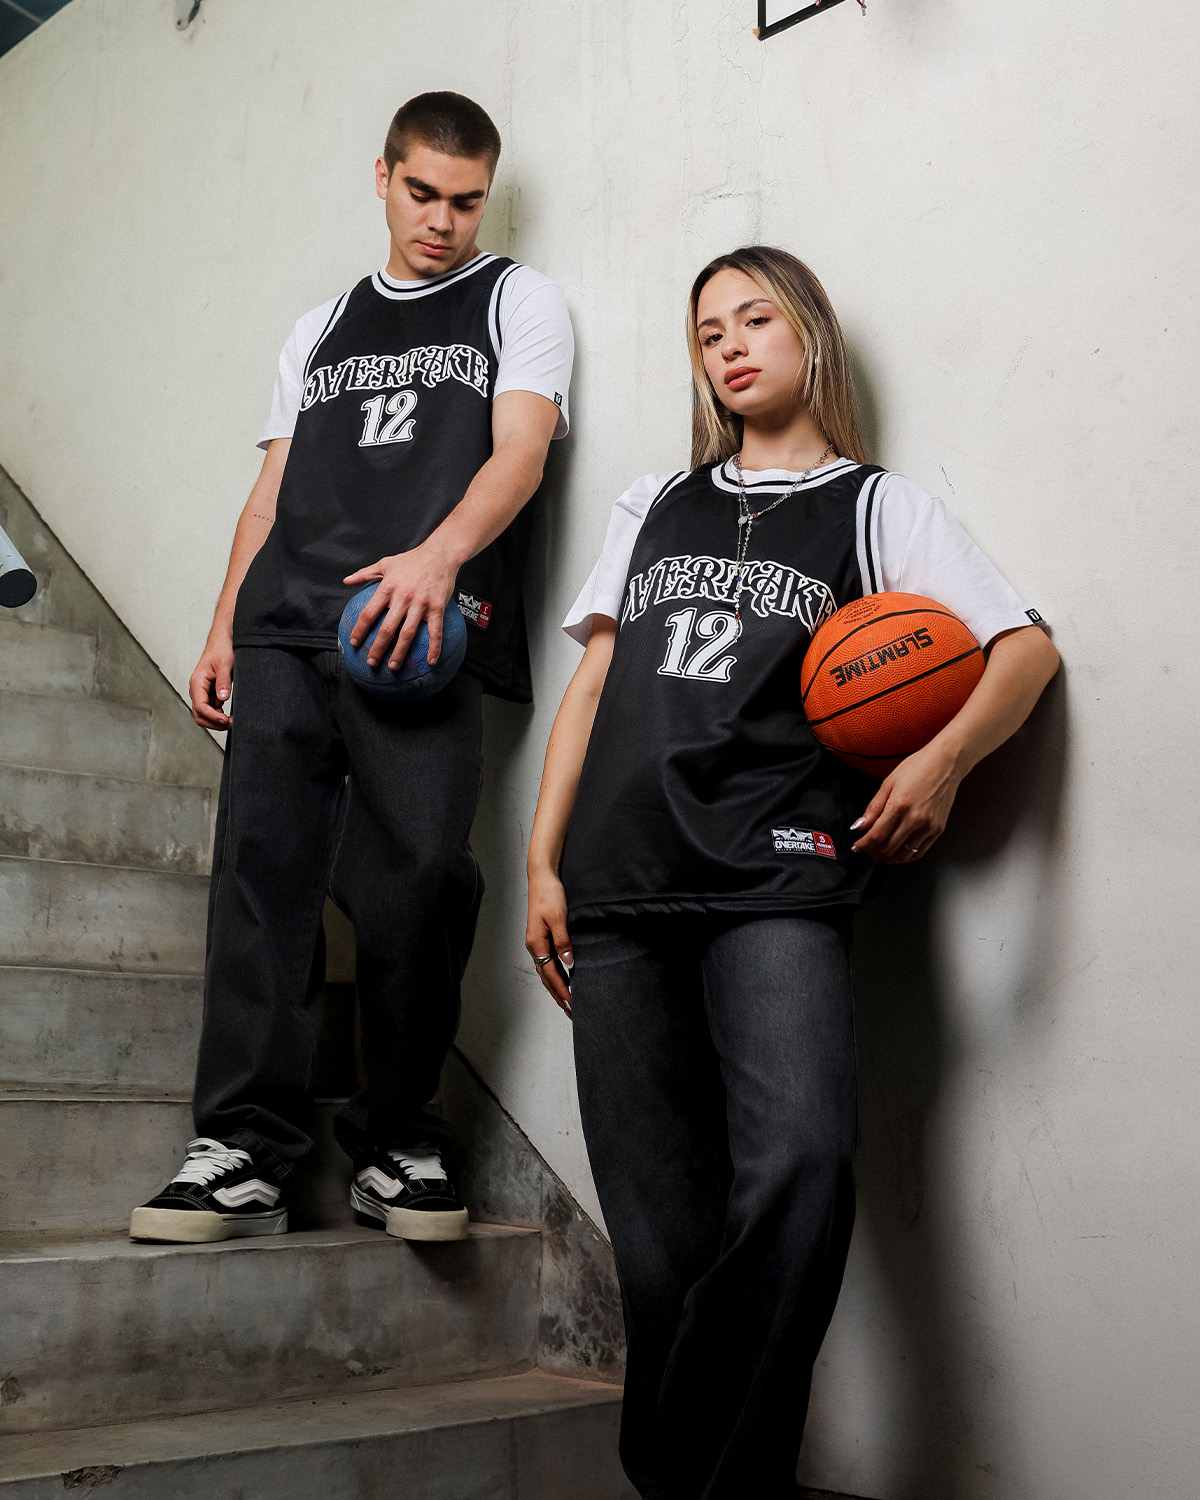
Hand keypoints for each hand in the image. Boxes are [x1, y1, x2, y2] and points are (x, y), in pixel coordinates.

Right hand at [189, 629, 234, 728]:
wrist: (223, 642)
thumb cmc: (221, 649)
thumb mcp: (225, 664)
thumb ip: (223, 681)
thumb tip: (222, 699)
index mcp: (197, 682)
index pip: (200, 707)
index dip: (213, 717)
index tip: (226, 720)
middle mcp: (197, 689)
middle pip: (200, 715)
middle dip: (214, 723)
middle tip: (231, 723)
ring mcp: (203, 693)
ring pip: (205, 715)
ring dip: (216, 721)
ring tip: (232, 721)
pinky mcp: (210, 694)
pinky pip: (212, 710)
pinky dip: (219, 716)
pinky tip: (230, 716)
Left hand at [344, 537, 459, 669]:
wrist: (440, 554)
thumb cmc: (411, 559)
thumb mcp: (385, 563)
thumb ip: (364, 573)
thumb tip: (346, 580)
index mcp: (387, 588)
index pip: (369, 613)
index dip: (360, 630)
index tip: (355, 642)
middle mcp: (403, 598)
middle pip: (386, 629)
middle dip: (377, 648)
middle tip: (371, 662)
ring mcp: (420, 604)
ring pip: (407, 633)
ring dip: (399, 652)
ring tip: (393, 666)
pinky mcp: (436, 607)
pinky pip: (435, 631)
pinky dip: (434, 648)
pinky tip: (431, 662)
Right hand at [526, 869, 572, 1016]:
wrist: (542, 878)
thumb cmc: (549, 895)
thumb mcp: (558, 917)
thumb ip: (563, 940)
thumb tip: (569, 962)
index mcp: (536, 943)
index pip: (550, 973)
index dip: (561, 989)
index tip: (571, 1003)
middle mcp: (535, 945)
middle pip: (546, 976)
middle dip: (557, 994)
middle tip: (570, 1010)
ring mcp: (537, 942)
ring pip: (546, 970)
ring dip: (556, 986)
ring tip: (566, 1000)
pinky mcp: (542, 937)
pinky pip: (548, 961)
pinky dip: (556, 974)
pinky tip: (563, 978)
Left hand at [850, 739, 965, 862]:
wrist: (946, 763)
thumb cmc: (918, 767)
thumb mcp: (889, 783)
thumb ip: (873, 808)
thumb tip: (860, 826)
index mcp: (899, 805)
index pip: (876, 835)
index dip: (863, 845)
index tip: (857, 846)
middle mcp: (915, 818)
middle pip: (889, 848)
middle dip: (874, 852)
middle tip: (867, 849)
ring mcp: (928, 826)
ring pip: (904, 855)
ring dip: (889, 857)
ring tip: (881, 853)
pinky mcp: (938, 829)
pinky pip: (919, 852)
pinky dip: (906, 857)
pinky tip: (898, 852)